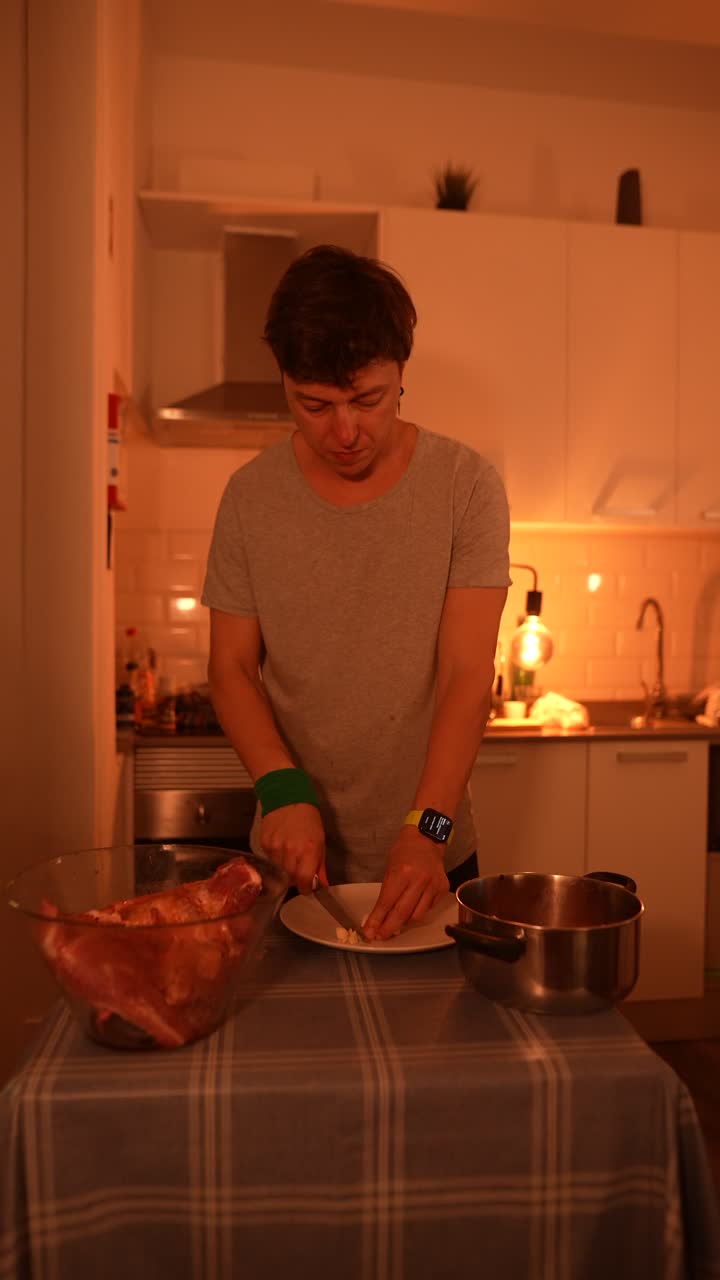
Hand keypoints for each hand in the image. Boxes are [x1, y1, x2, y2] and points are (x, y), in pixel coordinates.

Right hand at [260, 803, 326, 894]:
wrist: (287, 798)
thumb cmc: (308, 820)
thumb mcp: (320, 841)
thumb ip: (321, 866)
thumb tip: (323, 887)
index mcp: (308, 851)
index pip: (303, 881)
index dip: (306, 889)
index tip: (307, 889)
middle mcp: (290, 851)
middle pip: (290, 879)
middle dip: (296, 878)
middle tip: (300, 868)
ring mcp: (275, 848)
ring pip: (279, 871)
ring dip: (285, 869)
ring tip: (290, 854)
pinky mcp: (264, 844)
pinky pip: (270, 861)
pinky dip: (276, 859)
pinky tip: (281, 846)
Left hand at [363, 826, 449, 940]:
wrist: (427, 839)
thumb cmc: (404, 852)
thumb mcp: (389, 869)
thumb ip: (386, 893)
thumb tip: (378, 917)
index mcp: (402, 873)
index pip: (387, 903)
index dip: (377, 920)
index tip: (370, 931)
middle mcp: (419, 881)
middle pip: (402, 913)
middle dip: (389, 928)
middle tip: (381, 936)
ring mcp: (433, 886)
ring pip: (417, 916)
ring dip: (405, 922)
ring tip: (396, 923)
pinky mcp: (442, 889)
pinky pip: (428, 909)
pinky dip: (418, 912)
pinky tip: (412, 908)